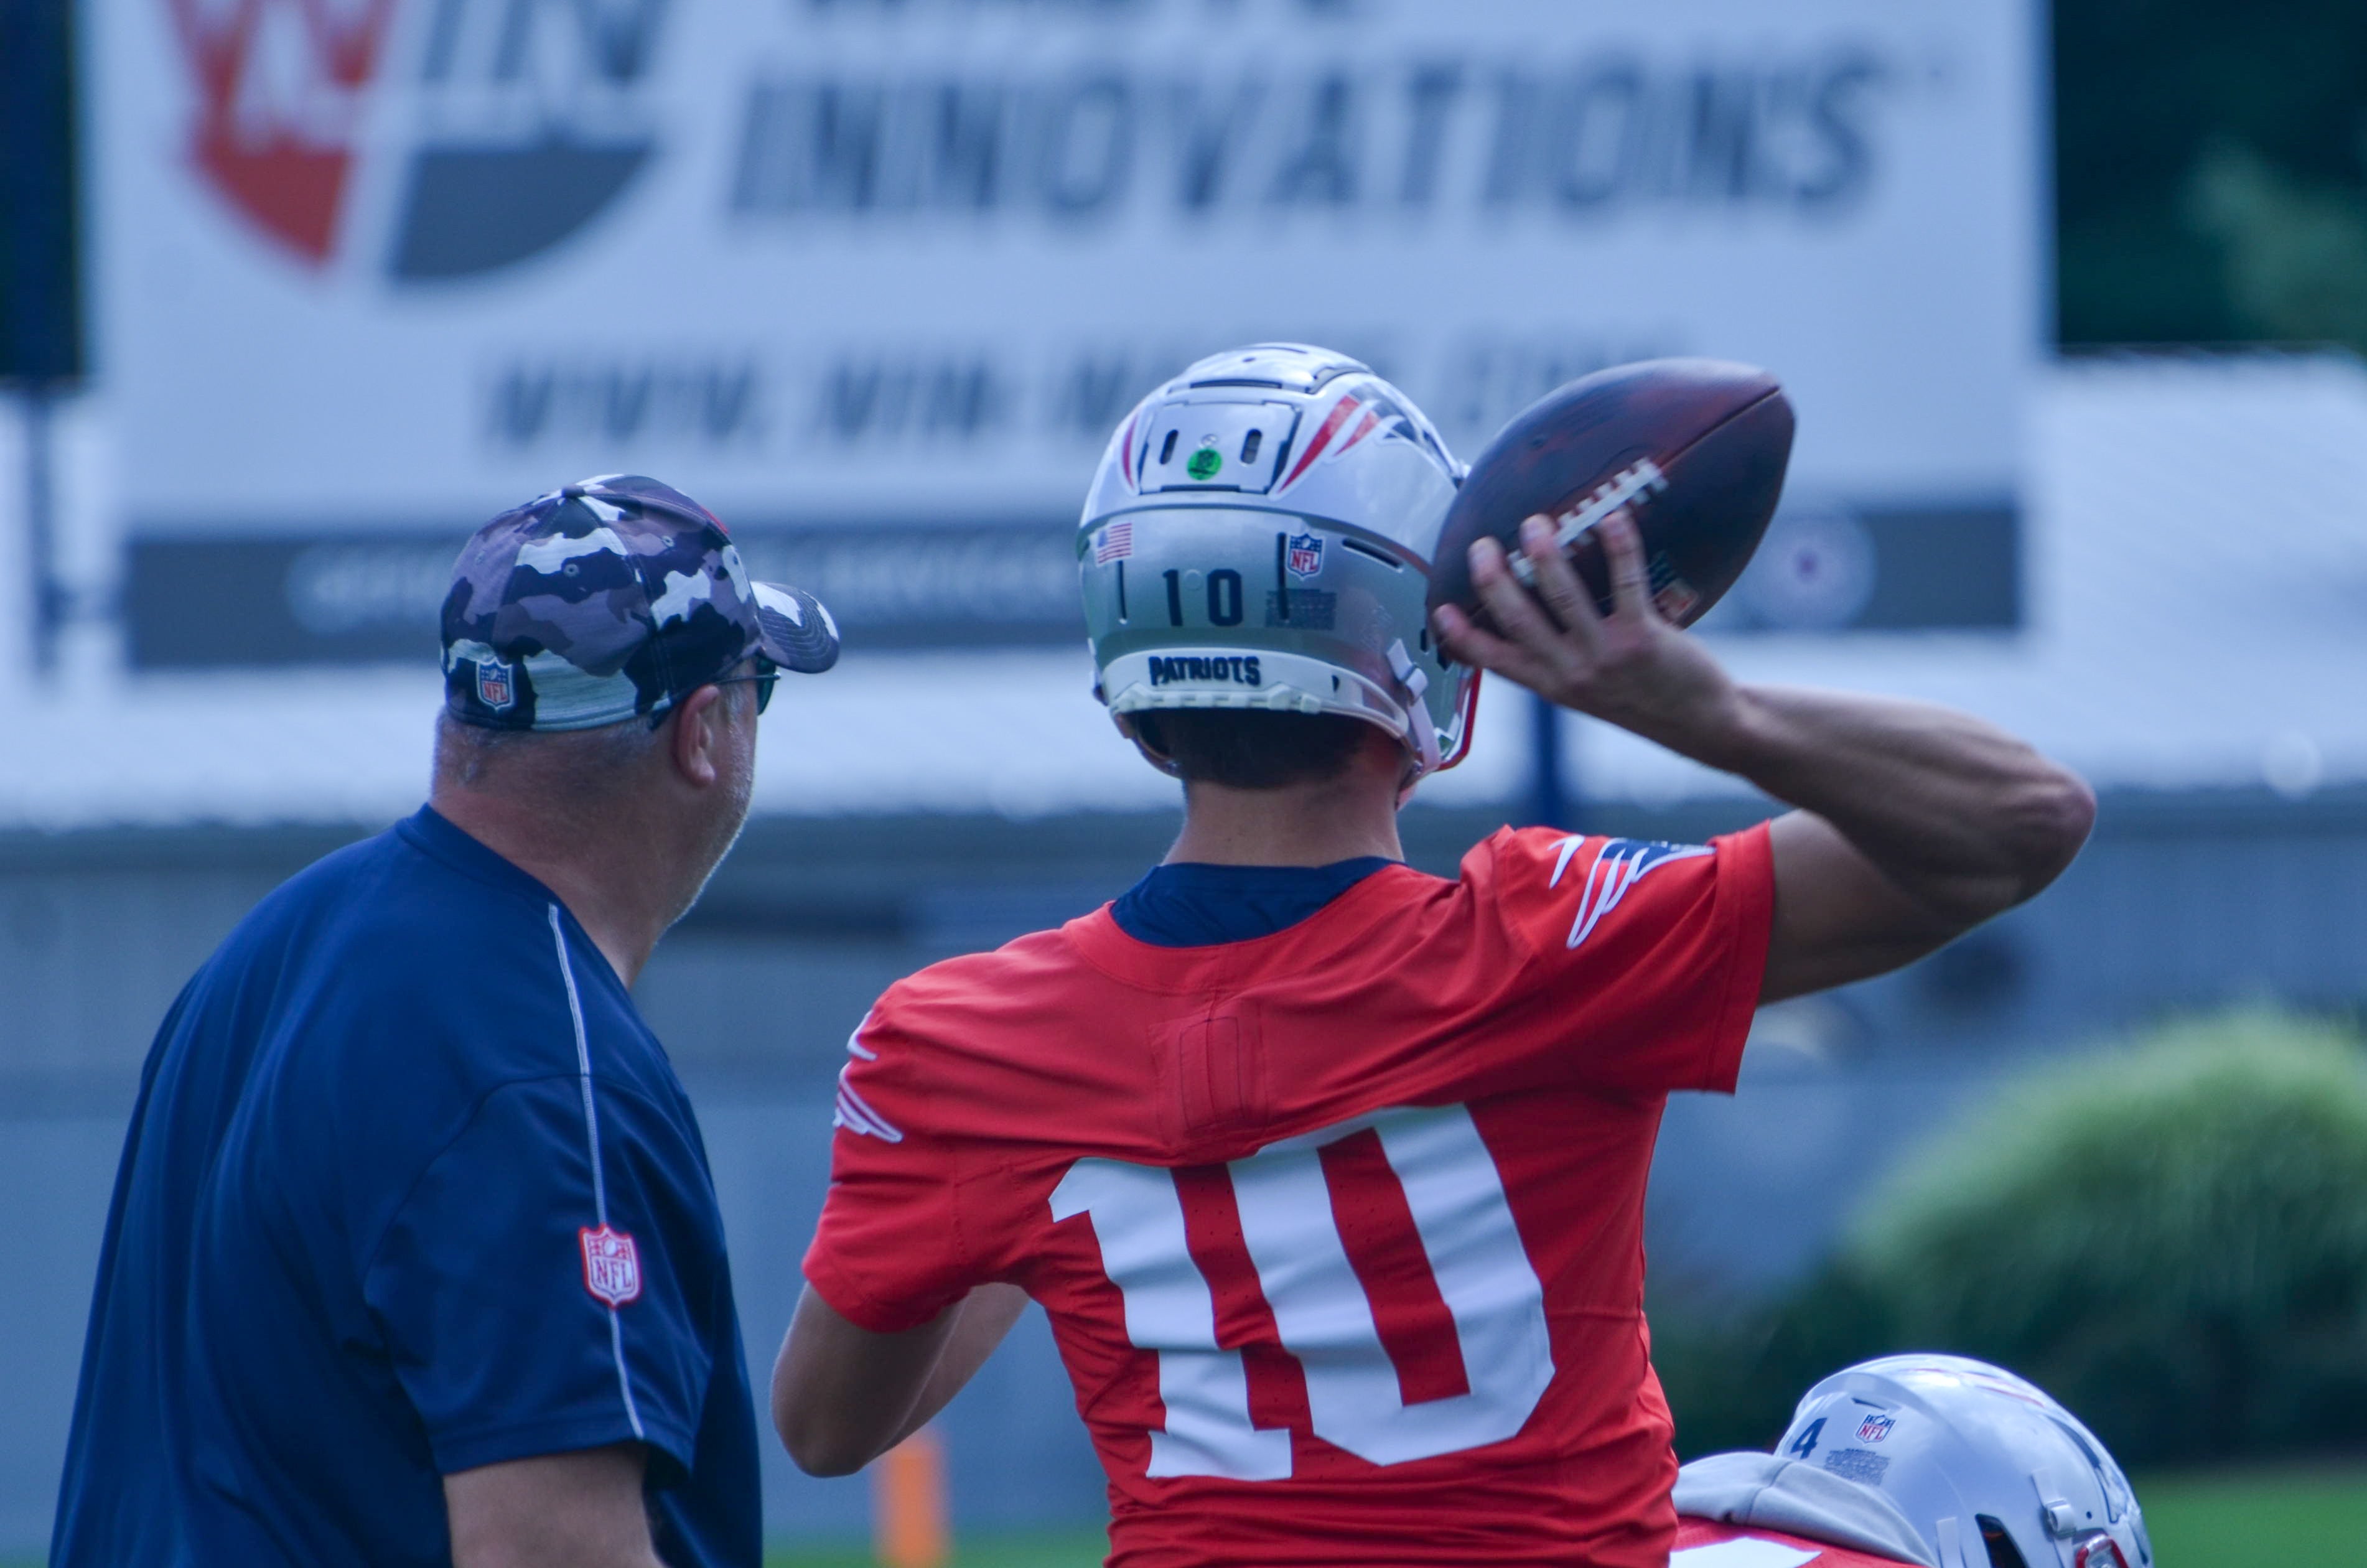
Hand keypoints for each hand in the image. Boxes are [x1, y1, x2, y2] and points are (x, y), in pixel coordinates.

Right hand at [1431, 510, 1744, 762]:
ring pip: (1564, 598)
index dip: (1463, 636)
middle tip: (1482, 545)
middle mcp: (1571, 673)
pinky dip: (1619, 547)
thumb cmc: (1644, 697)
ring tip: (1535, 524)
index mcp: (1552, 685)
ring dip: (1546, 557)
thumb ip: (1562, 658)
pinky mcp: (1643, 639)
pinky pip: (1627, 583)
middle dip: (1493, 580)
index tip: (1440, 609)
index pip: (1495, 661)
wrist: (1701, 723)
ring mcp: (1605, 656)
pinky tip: (1614, 517)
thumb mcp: (1590, 690)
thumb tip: (1540, 608)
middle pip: (1518, 620)